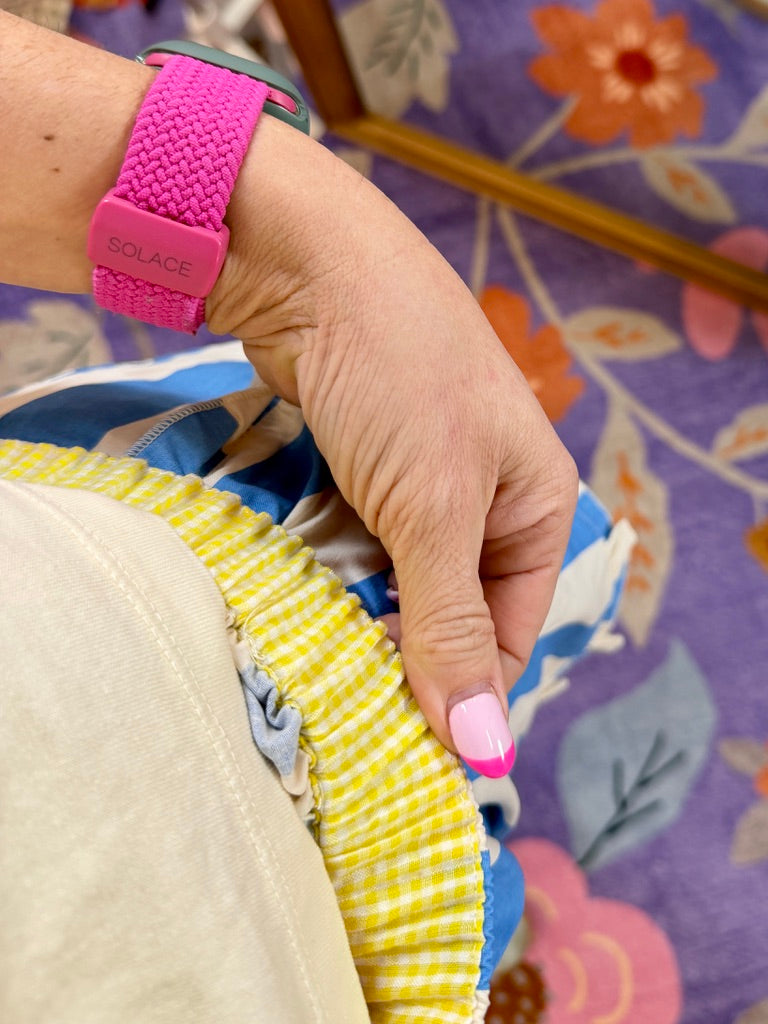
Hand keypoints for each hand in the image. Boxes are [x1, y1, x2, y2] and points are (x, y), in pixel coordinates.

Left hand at [208, 120, 577, 775]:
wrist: (309, 265)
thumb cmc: (399, 378)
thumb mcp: (434, 509)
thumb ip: (451, 625)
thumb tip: (482, 747)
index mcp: (537, 508)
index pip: (509, 633)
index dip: (464, 693)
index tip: (405, 746)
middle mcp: (487, 501)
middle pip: (453, 613)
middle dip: (407, 658)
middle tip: (352, 709)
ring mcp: (420, 485)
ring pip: (398, 584)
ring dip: (364, 620)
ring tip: (321, 664)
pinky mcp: (364, 473)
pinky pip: (358, 549)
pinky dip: (334, 580)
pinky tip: (303, 608)